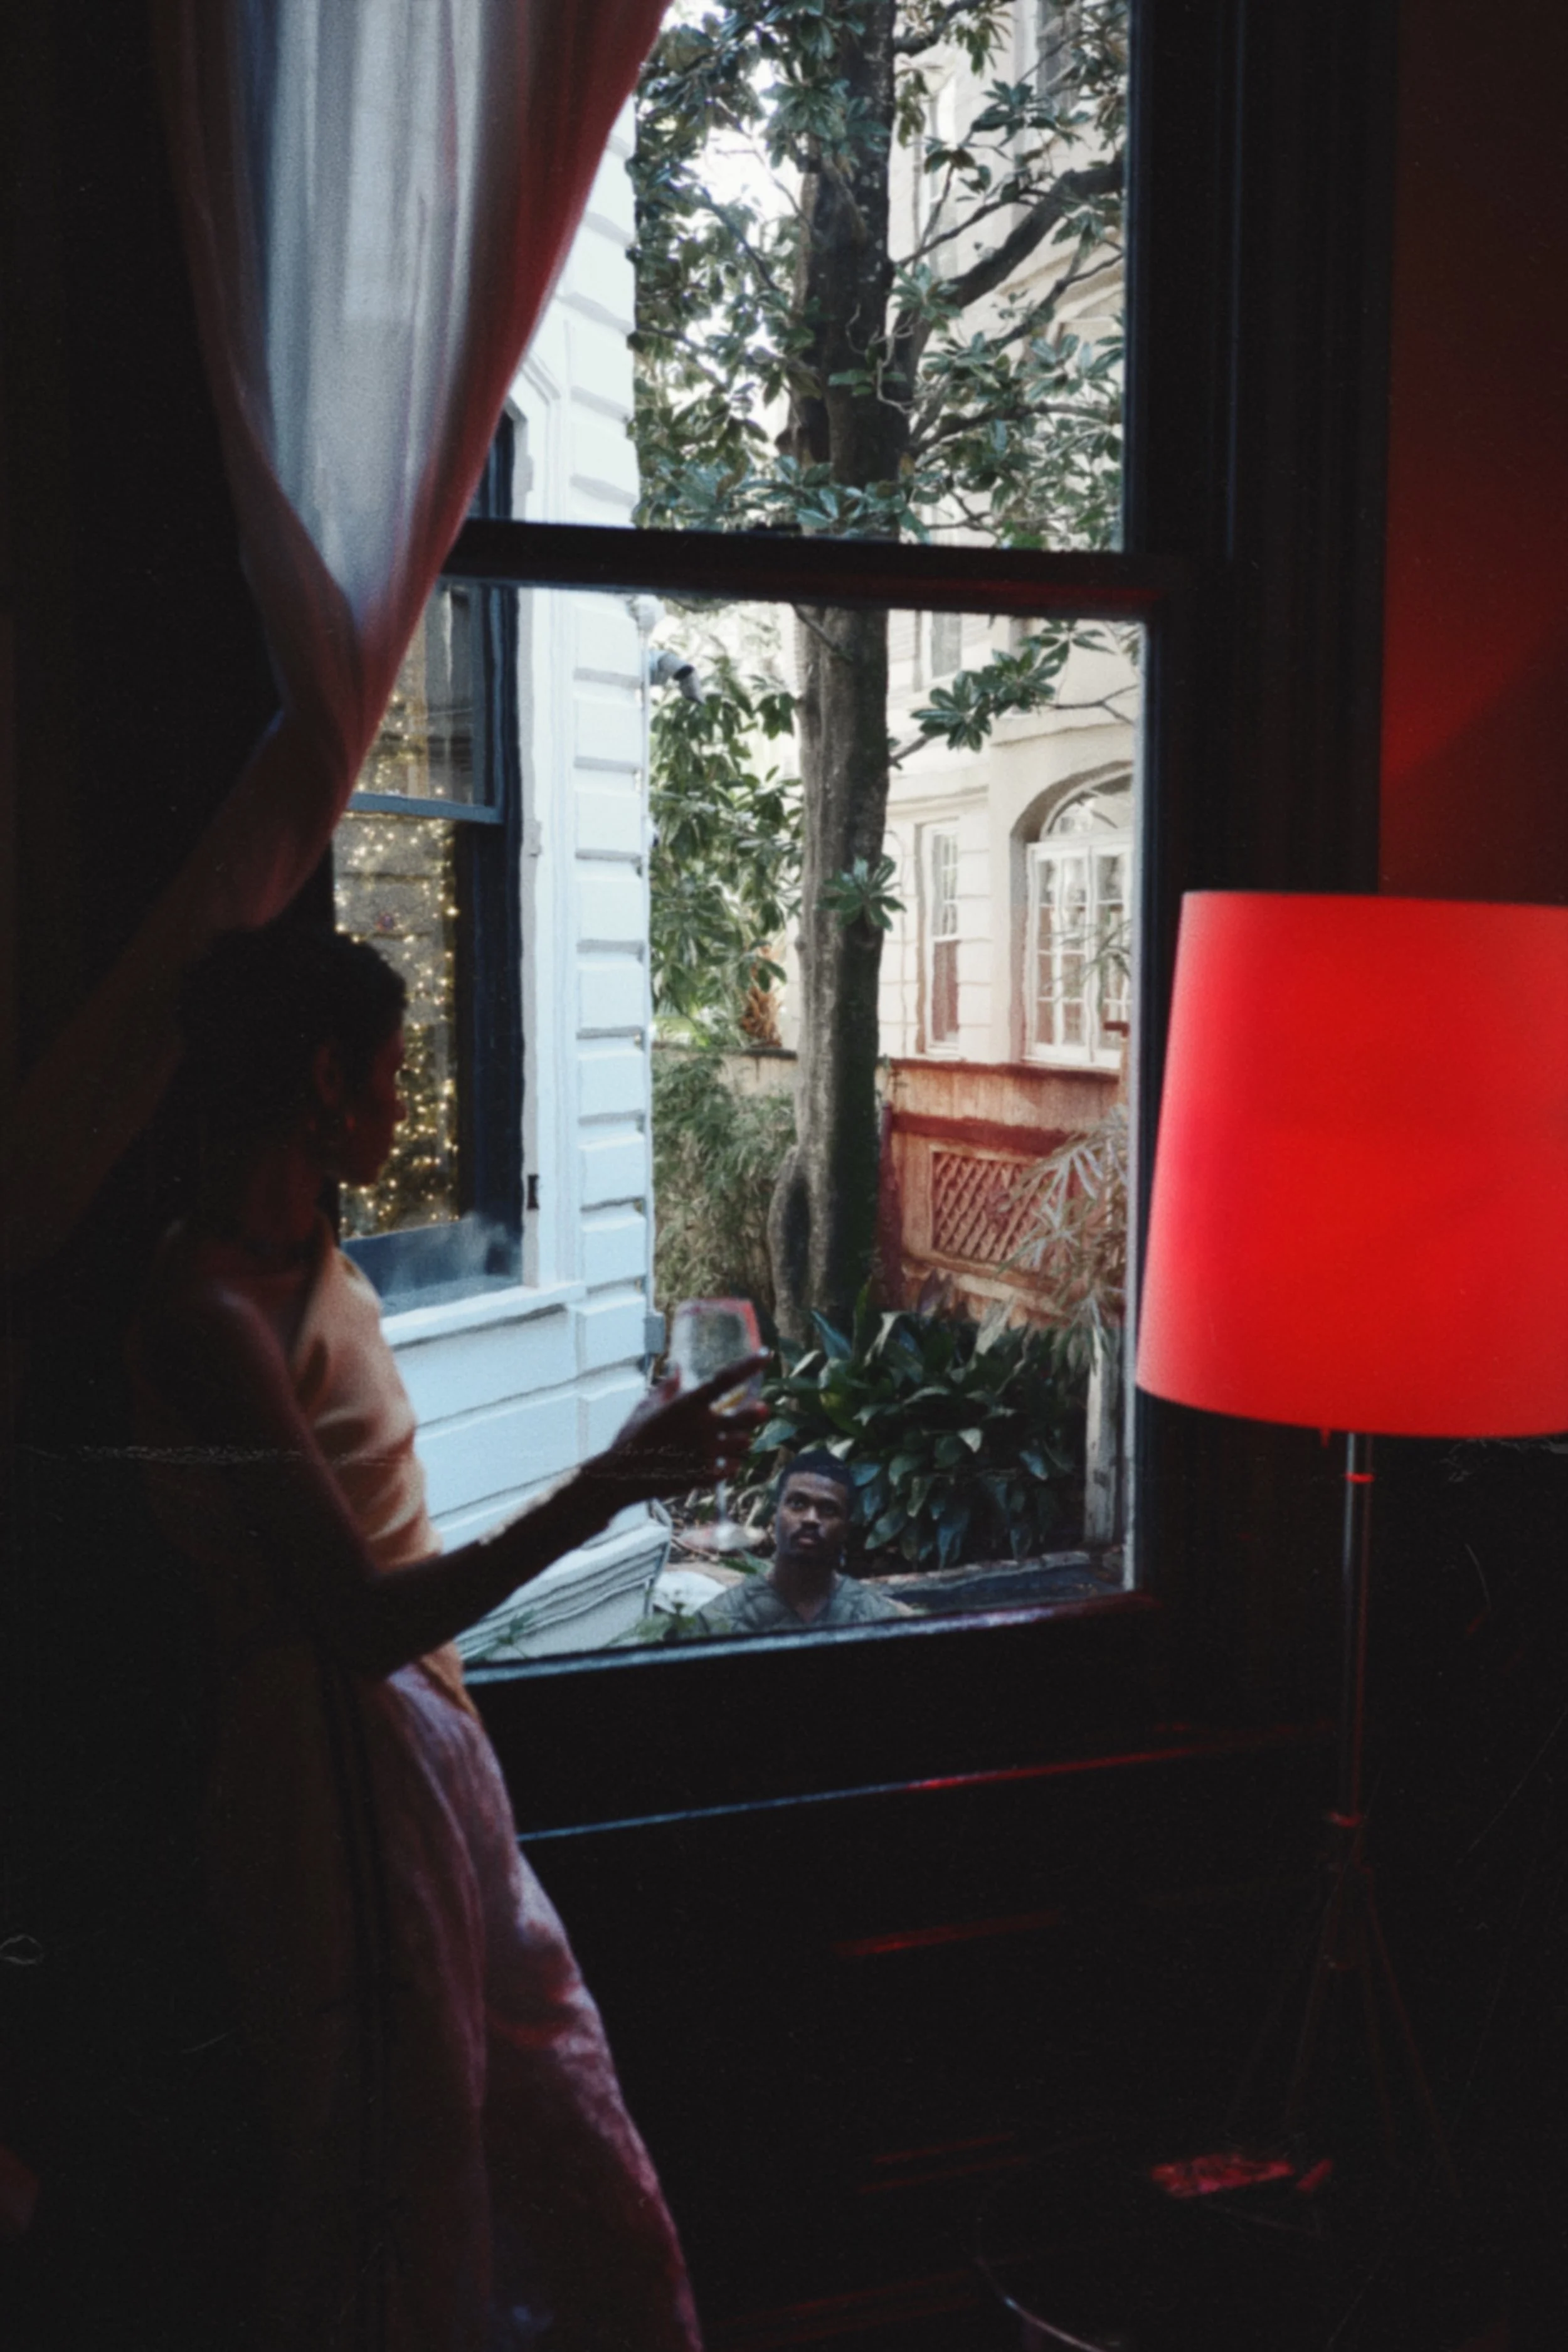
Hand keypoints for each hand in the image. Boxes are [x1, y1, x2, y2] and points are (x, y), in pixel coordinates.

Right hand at [589, 1353, 769, 1504]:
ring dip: (742, 1440)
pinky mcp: (704, 1475)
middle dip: (756, 1413)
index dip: (747, 1365)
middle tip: (761, 1409)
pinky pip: (732, 1469)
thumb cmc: (632, 1437)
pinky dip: (731, 1464)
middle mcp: (701, 1426)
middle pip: (745, 1417)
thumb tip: (677, 1368)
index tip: (765, 1355)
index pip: (724, 1379)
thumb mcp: (646, 1406)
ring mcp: (705, 1452)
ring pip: (743, 1444)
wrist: (622, 1476)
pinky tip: (724, 1461)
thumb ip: (667, 1387)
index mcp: (687, 1404)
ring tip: (735, 1439)